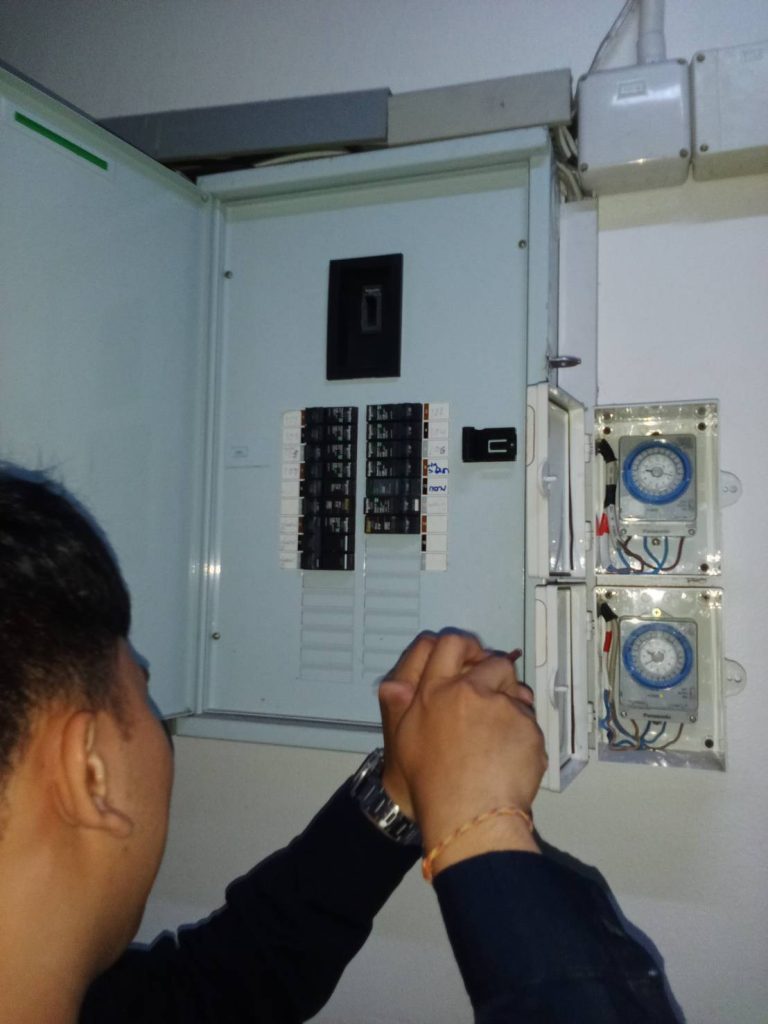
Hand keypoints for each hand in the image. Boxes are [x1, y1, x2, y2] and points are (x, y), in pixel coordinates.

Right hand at [380, 632, 546, 868]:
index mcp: (434, 691)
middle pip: (491, 660)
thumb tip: (398, 683)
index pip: (448, 644)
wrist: (468, 815)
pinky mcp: (526, 726)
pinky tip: (510, 757)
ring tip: (500, 736)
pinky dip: (523, 735)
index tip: (472, 660)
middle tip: (492, 696)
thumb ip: (403, 703)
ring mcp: (501, 707)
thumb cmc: (431, 785)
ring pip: (516, 689)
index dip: (464, 647)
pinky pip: (528, 721)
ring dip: (511, 703)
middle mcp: (468, 691)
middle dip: (495, 672)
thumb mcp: (403, 738)